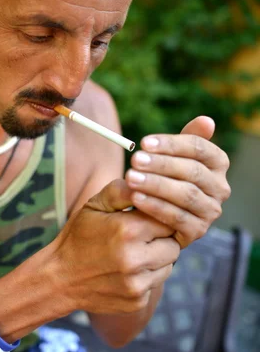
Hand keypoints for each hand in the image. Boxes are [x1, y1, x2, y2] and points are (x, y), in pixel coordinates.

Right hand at [49, 179, 179, 315]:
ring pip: (169, 265)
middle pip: (174, 244)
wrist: (58, 279)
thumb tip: (145, 180)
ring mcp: (137, 284)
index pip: (167, 218)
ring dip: (156, 259)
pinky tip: (125, 272)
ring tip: (131, 254)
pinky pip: (156, 283)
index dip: (156, 217)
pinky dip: (146, 277)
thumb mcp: (94, 205)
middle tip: (139, 238)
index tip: (143, 219)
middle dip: (160, 239)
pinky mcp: (137, 301)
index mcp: (128, 230)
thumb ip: (121, 190)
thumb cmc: (78, 236)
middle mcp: (136, 259)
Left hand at [125, 116, 230, 248]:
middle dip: (161, 164)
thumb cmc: (166, 178)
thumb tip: (206, 121)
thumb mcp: (173, 157)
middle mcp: (220, 187)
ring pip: (185, 194)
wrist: (157, 215)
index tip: (143, 142)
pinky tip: (135, 198)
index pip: (198, 148)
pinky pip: (176, 217)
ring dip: (156, 185)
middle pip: (192, 171)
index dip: (171, 144)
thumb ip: (185, 139)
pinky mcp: (197, 230)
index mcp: (218, 163)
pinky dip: (155, 207)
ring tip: (131, 178)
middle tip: (134, 160)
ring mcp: (211, 210)